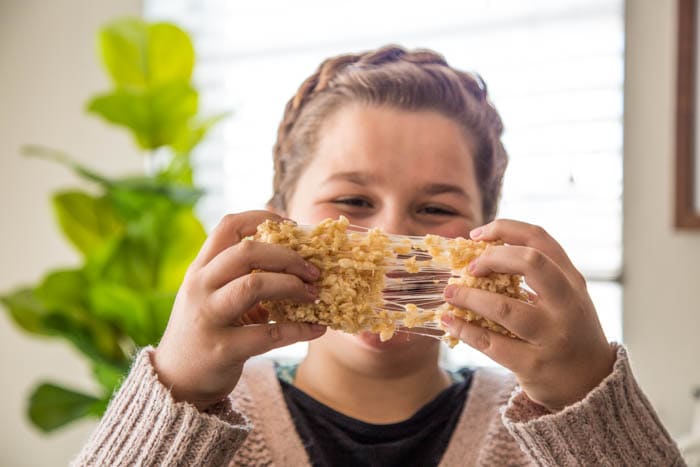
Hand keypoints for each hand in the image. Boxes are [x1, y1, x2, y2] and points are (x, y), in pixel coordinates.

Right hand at [153, 211, 325, 410]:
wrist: (176, 381)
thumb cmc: (206, 330)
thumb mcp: (213, 295)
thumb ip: (242, 276)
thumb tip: (296, 257)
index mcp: (200, 268)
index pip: (229, 226)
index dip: (264, 218)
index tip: (292, 228)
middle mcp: (200, 287)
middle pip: (247, 251)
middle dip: (287, 256)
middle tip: (313, 270)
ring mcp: (209, 317)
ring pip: (254, 286)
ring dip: (292, 286)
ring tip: (314, 295)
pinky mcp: (222, 349)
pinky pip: (269, 333)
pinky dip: (300, 329)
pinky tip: (317, 328)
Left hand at [441, 219, 615, 411]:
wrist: (592, 385)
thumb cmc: (569, 332)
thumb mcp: (565, 298)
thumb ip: (536, 276)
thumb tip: (480, 254)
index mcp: (572, 281)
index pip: (540, 239)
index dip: (505, 229)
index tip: (477, 234)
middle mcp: (567, 305)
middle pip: (531, 262)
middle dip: (492, 258)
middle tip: (469, 268)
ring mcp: (552, 336)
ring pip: (504, 307)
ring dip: (470, 297)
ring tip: (450, 293)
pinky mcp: (534, 365)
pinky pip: (491, 343)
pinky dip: (465, 329)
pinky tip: (450, 321)